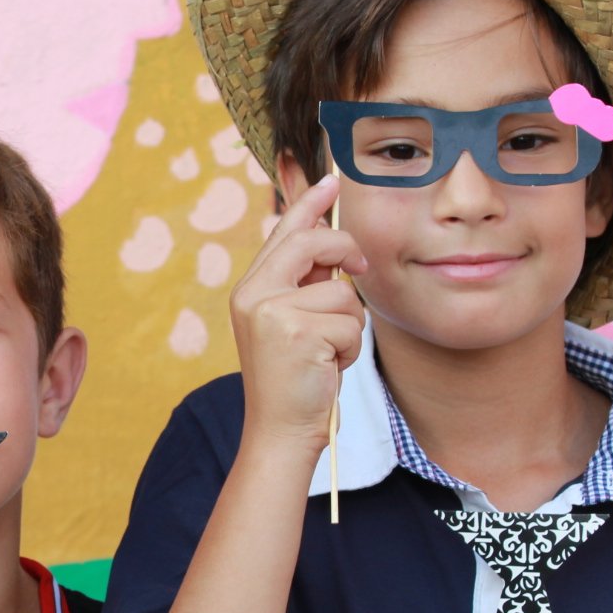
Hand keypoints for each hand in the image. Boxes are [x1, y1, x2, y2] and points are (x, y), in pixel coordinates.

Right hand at [229, 175, 366, 451]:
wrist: (280, 432)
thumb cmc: (294, 381)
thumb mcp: (292, 325)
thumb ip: (304, 287)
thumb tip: (337, 253)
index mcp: (250, 289)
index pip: (284, 232)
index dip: (309, 203)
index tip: (332, 180)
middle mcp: (253, 294)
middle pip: (311, 243)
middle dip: (346, 251)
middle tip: (361, 270)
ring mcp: (271, 312)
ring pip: (342, 291)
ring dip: (349, 324)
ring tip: (329, 352)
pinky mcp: (296, 332)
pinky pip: (349, 321)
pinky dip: (350, 346)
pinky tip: (329, 368)